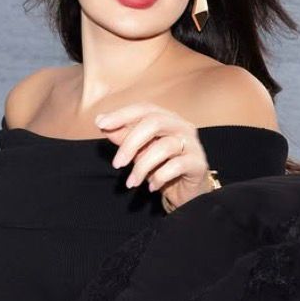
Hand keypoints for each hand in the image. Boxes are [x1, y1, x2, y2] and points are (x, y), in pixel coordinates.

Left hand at [94, 102, 211, 208]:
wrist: (187, 191)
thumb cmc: (162, 166)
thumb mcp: (138, 151)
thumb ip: (122, 135)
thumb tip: (100, 120)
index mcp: (167, 119)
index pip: (144, 109)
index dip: (122, 114)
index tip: (101, 124)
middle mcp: (182, 126)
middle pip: (154, 123)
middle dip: (131, 144)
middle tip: (117, 164)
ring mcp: (193, 144)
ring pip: (164, 147)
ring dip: (142, 167)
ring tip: (131, 183)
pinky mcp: (198, 164)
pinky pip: (177, 166)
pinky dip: (159, 177)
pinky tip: (152, 186)